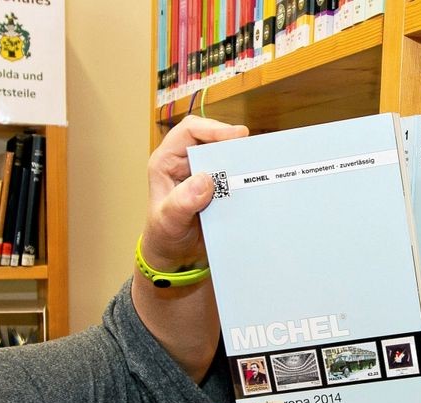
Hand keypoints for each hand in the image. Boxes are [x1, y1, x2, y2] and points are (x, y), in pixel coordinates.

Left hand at [143, 116, 247, 270]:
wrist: (175, 255)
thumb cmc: (164, 235)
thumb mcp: (168, 221)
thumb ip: (182, 202)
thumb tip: (204, 181)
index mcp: (167, 161)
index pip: (189, 131)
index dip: (213, 129)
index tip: (237, 136)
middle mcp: (185, 162)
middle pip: (212, 138)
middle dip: (232, 143)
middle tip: (252, 153)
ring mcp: (202, 173)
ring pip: (225, 155)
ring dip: (240, 159)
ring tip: (257, 166)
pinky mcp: (217, 185)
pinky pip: (233, 174)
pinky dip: (244, 176)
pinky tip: (255, 182)